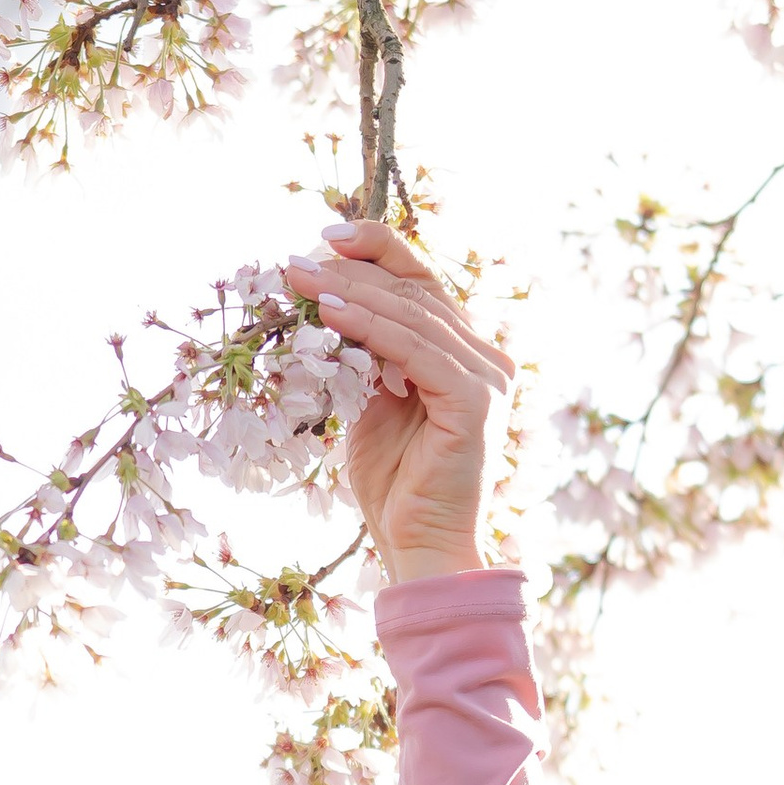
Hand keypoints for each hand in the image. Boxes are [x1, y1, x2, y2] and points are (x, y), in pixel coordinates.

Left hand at [285, 219, 509, 582]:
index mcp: (466, 353)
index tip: (325, 238)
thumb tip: (328, 305)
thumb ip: (365, 357)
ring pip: (414, 315)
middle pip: (417, 291)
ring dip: (351, 294)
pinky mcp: (476, 400)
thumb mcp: (370, 406)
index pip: (424, 284)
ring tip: (302, 281)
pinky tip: (330, 314)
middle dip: (353, 271)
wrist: (419, 546)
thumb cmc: (394, 486)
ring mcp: (487, 377)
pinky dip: (370, 328)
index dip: (379, 252)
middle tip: (296, 262)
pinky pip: (414, 350)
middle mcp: (487, 358)